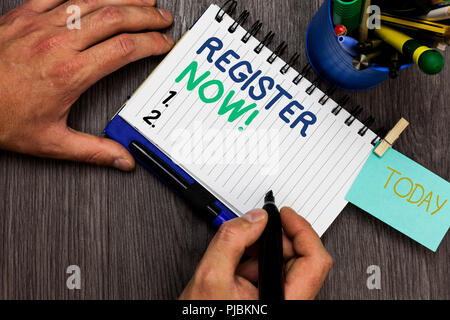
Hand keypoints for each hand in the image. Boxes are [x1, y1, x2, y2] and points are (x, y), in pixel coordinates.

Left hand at [0, 0, 173, 169]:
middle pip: (115, 18)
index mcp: (70, 73)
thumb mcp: (52, 142)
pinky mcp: (23, 16)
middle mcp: (58, 43)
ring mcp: (40, 25)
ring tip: (144, 0)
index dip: (151, 43)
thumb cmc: (1, 117)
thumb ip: (94, 151)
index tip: (164, 44)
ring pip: (92, 1)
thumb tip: (122, 160)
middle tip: (163, 18)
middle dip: (146, 16)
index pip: (124, 49)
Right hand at [179, 207, 332, 299]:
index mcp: (283, 301)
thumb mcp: (210, 275)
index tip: (285, 215)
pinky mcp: (272, 298)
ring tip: (241, 255)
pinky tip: (240, 267)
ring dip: (266, 251)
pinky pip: (275, 273)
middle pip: (303, 259)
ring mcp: (282, 300)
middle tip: (256, 230)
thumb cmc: (205, 317)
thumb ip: (232, 240)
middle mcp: (289, 302)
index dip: (302, 230)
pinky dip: (259, 262)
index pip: (314, 260)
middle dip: (278, 239)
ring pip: (288, 264)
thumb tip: (254, 218)